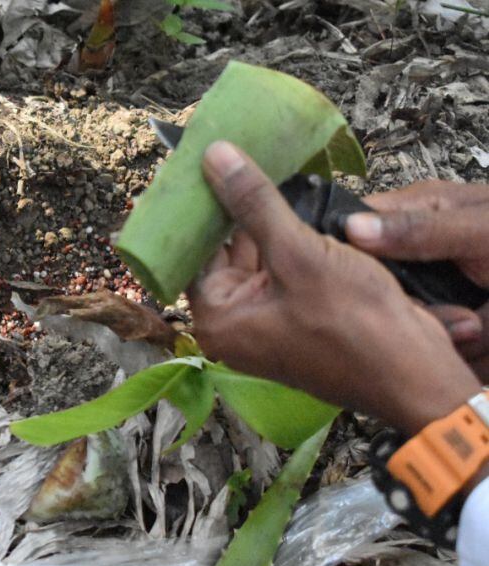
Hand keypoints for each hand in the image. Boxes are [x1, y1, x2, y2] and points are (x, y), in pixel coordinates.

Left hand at [189, 143, 481, 434]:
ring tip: (256, 163)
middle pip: (219, 253)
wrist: (414, 372)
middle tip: (228, 154)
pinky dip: (283, 237)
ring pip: (253, 257)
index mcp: (217, 319)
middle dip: (229, 208)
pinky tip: (288, 198)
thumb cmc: (354, 323)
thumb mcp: (298, 253)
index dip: (195, 208)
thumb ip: (254, 204)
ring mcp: (265, 322)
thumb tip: (215, 157)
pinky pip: (280, 268)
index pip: (190, 252)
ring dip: (259, 219)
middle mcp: (233, 324)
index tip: (196, 164)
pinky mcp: (296, 315)